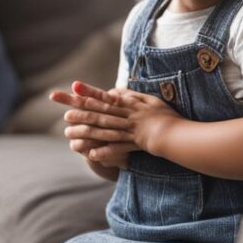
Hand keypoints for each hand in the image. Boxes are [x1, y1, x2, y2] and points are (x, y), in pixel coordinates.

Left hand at [54, 80, 184, 159]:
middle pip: (100, 113)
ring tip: (70, 134)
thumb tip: (116, 90)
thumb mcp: (149, 100)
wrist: (178, 132)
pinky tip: (90, 155)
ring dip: (86, 132)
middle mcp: (126, 116)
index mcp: (128, 105)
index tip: (74, 87)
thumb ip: (132, 96)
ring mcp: (129, 130)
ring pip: (104, 130)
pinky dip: (104, 152)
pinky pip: (116, 149)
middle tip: (65, 115)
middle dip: (82, 113)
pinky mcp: (133, 144)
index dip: (89, 92)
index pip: (105, 96)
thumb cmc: (165, 115)